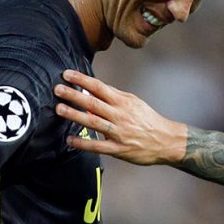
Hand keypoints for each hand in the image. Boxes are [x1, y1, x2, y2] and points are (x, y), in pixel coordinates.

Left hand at [53, 69, 186, 164]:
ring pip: (93, 122)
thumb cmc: (147, 120)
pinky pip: (98, 145)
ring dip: (75, 115)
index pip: (99, 87)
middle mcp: (120, 115)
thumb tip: (90, 91)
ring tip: (59, 109)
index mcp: (123, 102)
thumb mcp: (133, 102)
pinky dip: (83, 142)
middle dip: (74, 95)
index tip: (67, 74)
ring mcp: (119, 133)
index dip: (82, 80)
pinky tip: (70, 139)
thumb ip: (113, 97)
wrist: (166, 140)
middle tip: (57, 89)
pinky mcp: (119, 149)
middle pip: (93, 103)